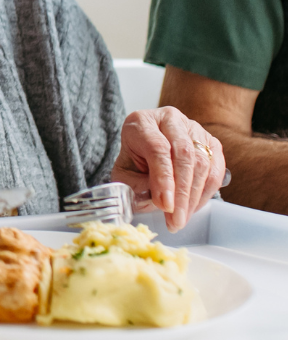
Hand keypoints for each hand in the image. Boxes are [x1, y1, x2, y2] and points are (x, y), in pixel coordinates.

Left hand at [111, 107, 225, 230]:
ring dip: (194, 197)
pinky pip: (216, 168)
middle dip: (181, 194)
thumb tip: (161, 203)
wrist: (145, 150)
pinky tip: (193, 207)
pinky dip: (206, 192)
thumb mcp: (124, 174)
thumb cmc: (134, 163)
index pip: (158, 148)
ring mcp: (193, 128)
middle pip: (183, 155)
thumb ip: (136, 187)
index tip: (164, 206)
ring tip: (182, 219)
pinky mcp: (211, 141)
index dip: (163, 179)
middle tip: (176, 220)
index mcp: (142, 122)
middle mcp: (170, 119)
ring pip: (202, 163)